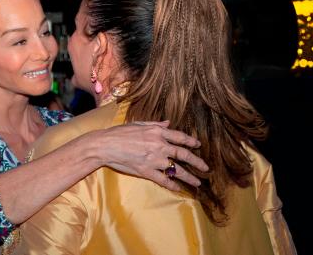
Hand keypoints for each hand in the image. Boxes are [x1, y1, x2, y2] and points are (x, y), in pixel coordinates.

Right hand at [92, 121, 208, 191]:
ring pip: (176, 170)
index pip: (180, 137)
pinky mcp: (146, 171)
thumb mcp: (139, 123)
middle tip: (206, 168)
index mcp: (157, 132)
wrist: (106, 145)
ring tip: (197, 182)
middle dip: (197, 162)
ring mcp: (154, 159)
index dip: (191, 141)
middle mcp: (159, 145)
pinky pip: (163, 179)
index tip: (198, 145)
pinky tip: (178, 188)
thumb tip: (168, 123)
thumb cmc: (120, 132)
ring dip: (189, 177)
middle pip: (183, 154)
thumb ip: (155, 124)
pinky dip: (172, 185)